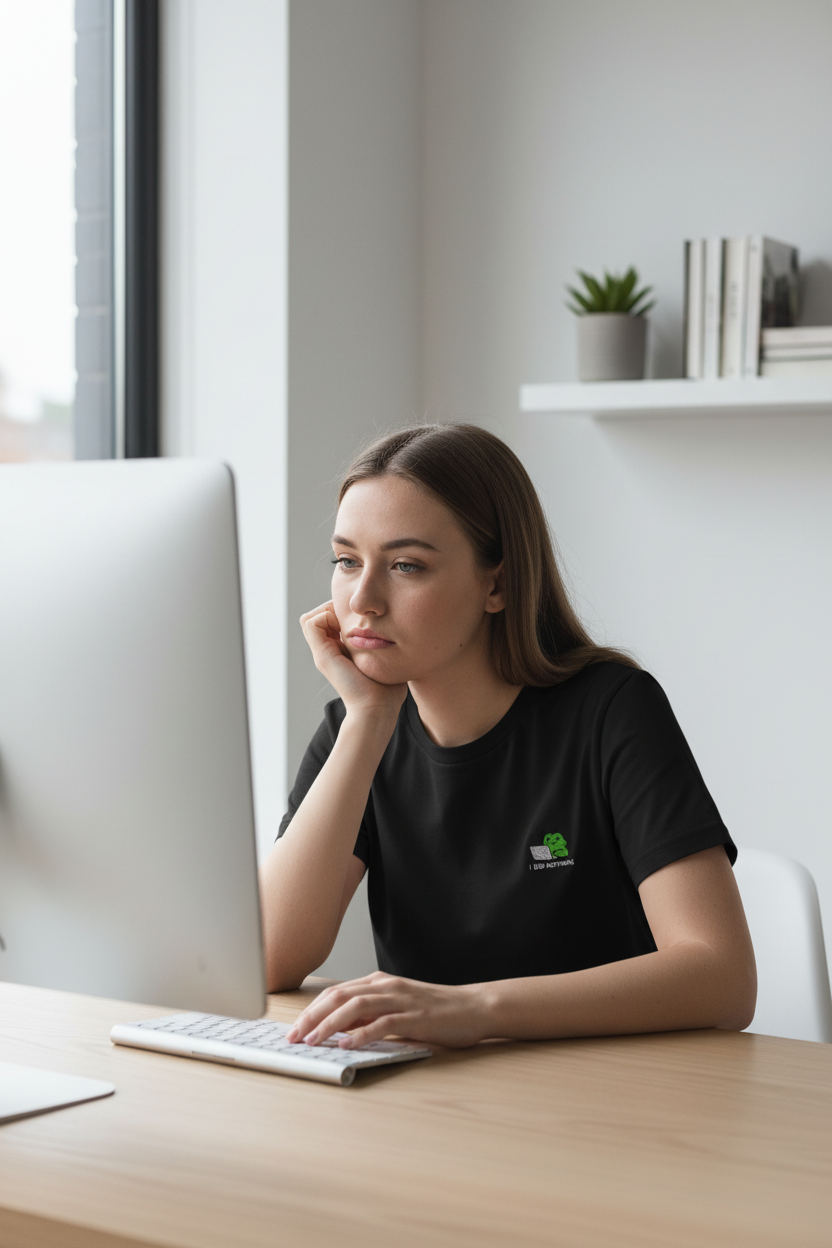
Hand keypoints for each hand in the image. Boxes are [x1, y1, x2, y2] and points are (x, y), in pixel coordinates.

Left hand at [285, 972, 486, 1049]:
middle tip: (294, 1037)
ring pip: (355, 1007)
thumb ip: (369, 1015)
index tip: (294, 1028)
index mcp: (379, 983)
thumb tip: (337, 1030)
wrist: (473, 1007)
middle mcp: (386, 986)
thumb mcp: (396, 1008)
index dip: (311, 1010)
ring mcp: (400, 999)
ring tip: (312, 1040)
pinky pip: (382, 1023)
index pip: (335, 992)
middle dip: (312, 1017)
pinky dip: (361, 1034)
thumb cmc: (435, 1011)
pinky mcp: (414, 1016)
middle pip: (339, 996)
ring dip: (329, 1024)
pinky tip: (347, 1045)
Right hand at [300, 601, 406, 721]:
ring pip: (311, 618)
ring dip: (329, 611)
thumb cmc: (387, 690)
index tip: (364, 616)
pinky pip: (311, 622)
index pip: (330, 620)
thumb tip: (397, 632)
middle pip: (319, 616)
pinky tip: (346, 627)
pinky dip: (326, 616)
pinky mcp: (322, 655)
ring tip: (350, 621)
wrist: (377, 708)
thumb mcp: (385, 660)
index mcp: (340, 652)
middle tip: (357, 616)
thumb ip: (384, 646)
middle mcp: (327, 651)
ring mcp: (322, 653)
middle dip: (335, 609)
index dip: (343, 612)